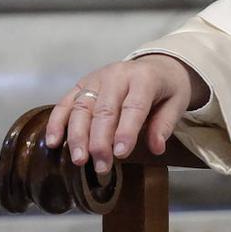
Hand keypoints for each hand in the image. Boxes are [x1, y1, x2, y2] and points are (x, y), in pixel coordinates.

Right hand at [44, 54, 205, 173]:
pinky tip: (54, 142)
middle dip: (100, 140)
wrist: (157, 65)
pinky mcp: (82, 83)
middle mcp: (117, 75)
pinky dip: (56, 122)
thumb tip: (156, 148)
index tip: (120, 154)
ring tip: (79, 160)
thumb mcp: (176, 103)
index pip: (134, 106)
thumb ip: (165, 124)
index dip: (126, 131)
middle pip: (104, 109)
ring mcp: (97, 78)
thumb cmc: (166, 88)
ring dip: (77, 135)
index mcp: (144, 78)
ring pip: (82, 107)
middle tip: (101, 165)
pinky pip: (66, 102)